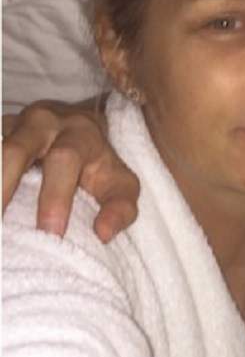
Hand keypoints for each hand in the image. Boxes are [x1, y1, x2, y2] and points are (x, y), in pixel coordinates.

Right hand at [2, 98, 139, 241]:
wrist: (81, 127)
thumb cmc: (99, 165)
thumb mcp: (120, 184)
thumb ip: (121, 208)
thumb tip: (104, 234)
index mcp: (79, 133)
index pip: (64, 159)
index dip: (55, 196)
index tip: (50, 234)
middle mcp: (43, 122)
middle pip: (14, 151)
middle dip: (2, 189)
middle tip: (0, 228)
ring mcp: (12, 123)